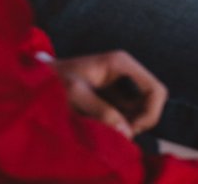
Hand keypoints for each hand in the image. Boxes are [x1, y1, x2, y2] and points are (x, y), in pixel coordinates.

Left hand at [53, 50, 167, 137]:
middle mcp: (127, 69)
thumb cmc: (55, 81)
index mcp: (121, 63)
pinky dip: (125, 121)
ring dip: (133, 122)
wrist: (41, 76)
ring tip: (111, 130)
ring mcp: (123, 80)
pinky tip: (108, 126)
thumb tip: (126, 131)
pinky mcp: (116, 91)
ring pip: (144, 106)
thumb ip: (100, 110)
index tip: (129, 129)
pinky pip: (132, 109)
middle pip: (153, 98)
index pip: (155, 90)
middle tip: (120, 133)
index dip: (149, 114)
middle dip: (142, 120)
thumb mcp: (75, 94)